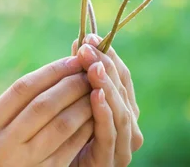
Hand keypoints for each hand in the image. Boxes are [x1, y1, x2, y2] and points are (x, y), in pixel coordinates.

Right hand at [0, 57, 94, 165]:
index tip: (72, 59)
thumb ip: (15, 108)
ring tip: (97, 89)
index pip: (21, 89)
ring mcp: (21, 163)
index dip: (50, 72)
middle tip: (90, 70)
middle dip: (70, 85)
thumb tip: (58, 70)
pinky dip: (84, 129)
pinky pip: (70, 148)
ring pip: (60, 125)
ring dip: (83, 104)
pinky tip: (95, 116)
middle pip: (42, 105)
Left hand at [69, 34, 143, 165]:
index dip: (107, 55)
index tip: (90, 36)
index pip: (120, 76)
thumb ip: (78, 77)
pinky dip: (104, 113)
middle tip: (88, 47)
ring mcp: (121, 145)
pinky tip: (95, 95)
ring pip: (120, 111)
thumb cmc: (62, 135)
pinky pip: (109, 134)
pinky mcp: (109, 160)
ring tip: (94, 67)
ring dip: (106, 86)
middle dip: (105, 66)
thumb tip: (80, 43)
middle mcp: (127, 125)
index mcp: (121, 108)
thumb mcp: (71, 100)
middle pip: (121, 90)